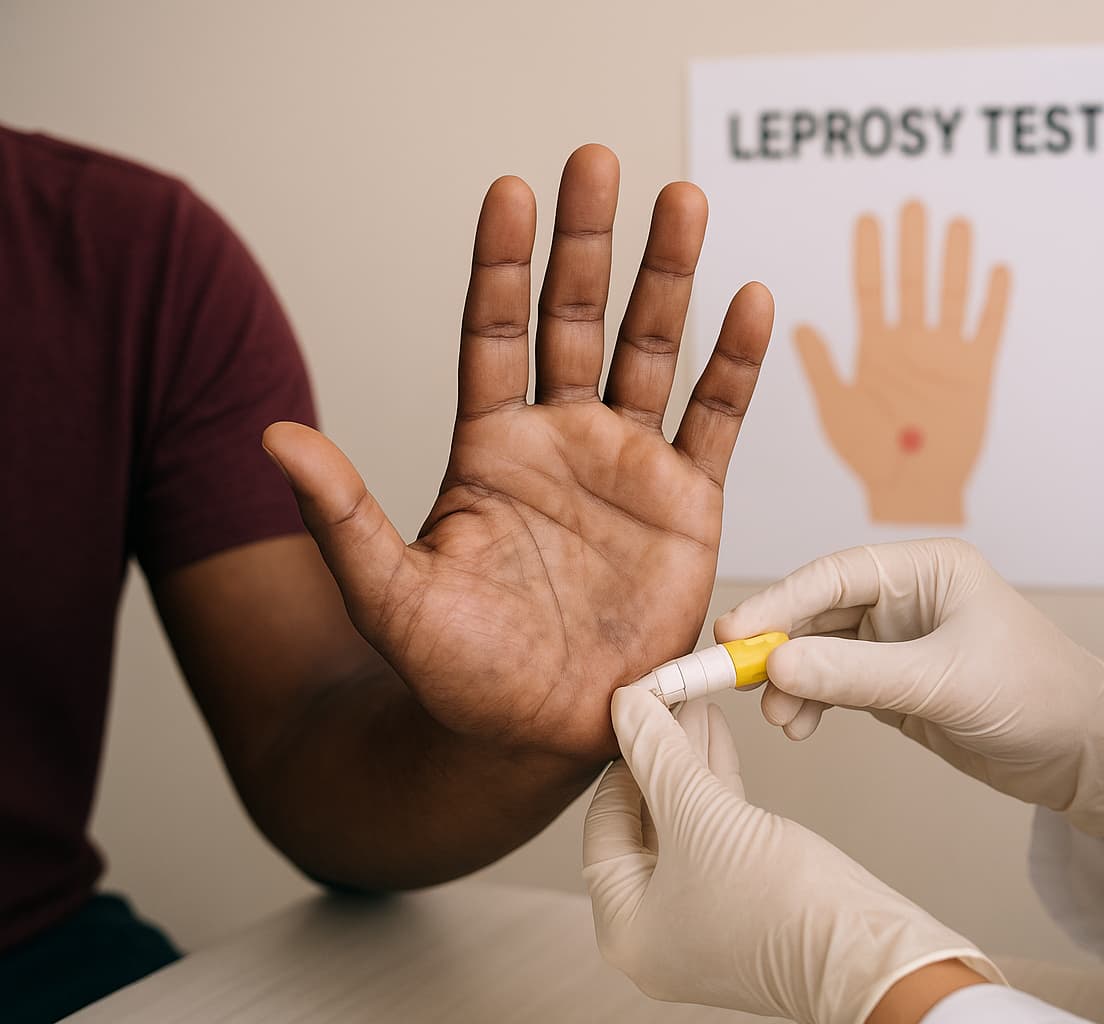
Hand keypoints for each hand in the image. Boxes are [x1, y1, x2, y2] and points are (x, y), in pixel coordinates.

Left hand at [262, 145, 772, 759]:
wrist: (540, 735)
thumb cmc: (461, 672)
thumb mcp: (389, 595)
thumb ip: (341, 516)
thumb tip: (271, 438)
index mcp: (491, 448)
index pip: (495, 332)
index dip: (502, 262)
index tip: (511, 190)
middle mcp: (562, 440)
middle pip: (576, 317)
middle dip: (588, 240)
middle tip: (597, 161)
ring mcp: (628, 466)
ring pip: (653, 350)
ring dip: (668, 276)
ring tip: (682, 200)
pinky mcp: (687, 503)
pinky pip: (715, 420)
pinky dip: (734, 364)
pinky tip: (747, 303)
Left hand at [583, 686, 1002, 1023]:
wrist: (866, 953)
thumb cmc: (779, 905)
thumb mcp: (702, 814)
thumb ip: (657, 755)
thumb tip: (624, 704)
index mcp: (624, 927)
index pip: (603, 825)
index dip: (621, 759)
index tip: (633, 707)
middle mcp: (655, 930)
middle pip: (642, 823)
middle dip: (658, 755)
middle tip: (666, 696)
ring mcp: (700, 919)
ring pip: (682, 824)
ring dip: (689, 762)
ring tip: (696, 701)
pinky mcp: (743, 903)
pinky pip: (715, 835)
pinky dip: (716, 785)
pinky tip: (718, 737)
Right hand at [715, 539, 1103, 836]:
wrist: (1084, 752)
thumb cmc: (1036, 694)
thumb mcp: (942, 682)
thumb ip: (857, 675)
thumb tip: (777, 666)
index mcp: (926, 568)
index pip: (835, 575)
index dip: (779, 602)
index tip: (734, 633)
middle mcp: (906, 597)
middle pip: (818, 611)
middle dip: (778, 647)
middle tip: (735, 678)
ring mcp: (897, 641)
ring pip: (819, 652)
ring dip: (792, 683)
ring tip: (780, 719)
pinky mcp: (893, 683)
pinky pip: (834, 684)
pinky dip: (811, 702)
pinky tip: (799, 724)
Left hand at [795, 201, 1008, 524]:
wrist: (912, 496)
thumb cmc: (870, 461)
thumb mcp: (837, 411)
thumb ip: (823, 368)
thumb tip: (798, 325)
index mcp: (874, 350)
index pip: (870, 290)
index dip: (870, 255)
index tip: (868, 218)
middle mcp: (910, 346)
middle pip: (912, 282)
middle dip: (912, 244)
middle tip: (912, 204)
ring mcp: (944, 358)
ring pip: (950, 297)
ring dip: (954, 261)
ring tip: (955, 223)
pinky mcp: (975, 376)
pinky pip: (987, 331)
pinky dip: (993, 302)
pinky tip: (997, 270)